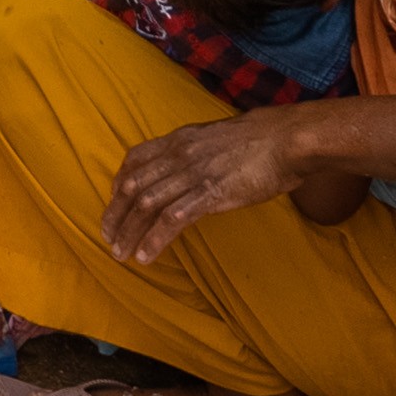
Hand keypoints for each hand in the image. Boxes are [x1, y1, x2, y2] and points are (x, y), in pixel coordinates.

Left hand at [102, 108, 311, 264]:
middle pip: (132, 186)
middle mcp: (178, 155)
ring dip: (129, 233)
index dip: (118, 186)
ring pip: (146, 205)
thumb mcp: (215, 139)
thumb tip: (184, 171)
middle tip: (108, 239)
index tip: (114, 207)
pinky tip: (146, 256)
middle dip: (115, 215)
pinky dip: (154, 240)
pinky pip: (172, 220)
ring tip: (121, 254)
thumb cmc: (259, 141)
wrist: (287, 140)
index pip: (133, 160)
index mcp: (178, 140)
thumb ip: (194, 153)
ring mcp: (193, 174)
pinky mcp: (210, 194)